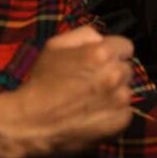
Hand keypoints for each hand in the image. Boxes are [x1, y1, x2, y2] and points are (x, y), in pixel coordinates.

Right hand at [0, 26, 135, 157]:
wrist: (30, 123)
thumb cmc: (41, 82)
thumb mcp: (55, 46)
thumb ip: (85, 34)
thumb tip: (102, 39)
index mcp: (103, 53)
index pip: (126, 46)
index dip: (112, 53)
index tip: (100, 62)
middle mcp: (116, 74)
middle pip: (127, 68)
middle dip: (113, 72)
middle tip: (92, 82)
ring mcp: (120, 99)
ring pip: (126, 90)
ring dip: (114, 94)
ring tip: (90, 101)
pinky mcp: (121, 121)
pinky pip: (124, 112)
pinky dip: (113, 114)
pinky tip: (93, 115)